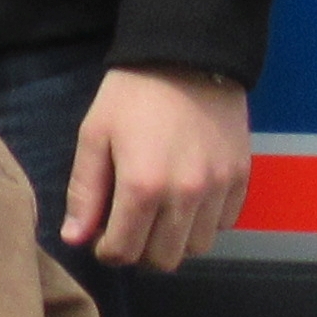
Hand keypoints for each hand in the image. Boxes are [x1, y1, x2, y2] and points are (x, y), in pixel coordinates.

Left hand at [64, 67, 251, 272]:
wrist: (187, 56)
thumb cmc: (132, 94)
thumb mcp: (94, 135)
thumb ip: (85, 192)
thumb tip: (74, 238)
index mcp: (142, 186)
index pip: (124, 251)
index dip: (107, 251)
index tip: (102, 237)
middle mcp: (185, 195)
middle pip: (163, 259)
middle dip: (140, 252)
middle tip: (129, 228)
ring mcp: (218, 189)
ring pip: (197, 248)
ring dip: (175, 241)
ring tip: (160, 215)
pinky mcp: (241, 178)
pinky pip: (224, 224)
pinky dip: (205, 222)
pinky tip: (188, 200)